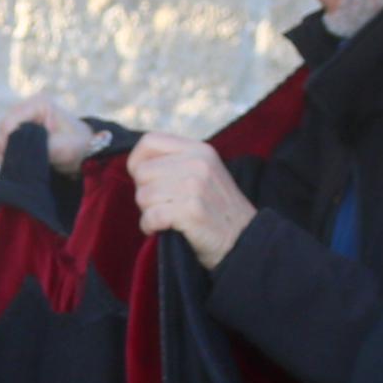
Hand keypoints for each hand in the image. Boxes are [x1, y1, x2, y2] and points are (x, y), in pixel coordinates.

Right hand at [0, 94, 102, 175]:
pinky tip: (5, 168)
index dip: (4, 142)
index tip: (2, 162)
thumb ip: (39, 148)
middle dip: (1, 149)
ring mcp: (24, 119)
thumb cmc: (79, 146)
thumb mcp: (62, 149)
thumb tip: (17, 155)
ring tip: (2, 171)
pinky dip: (6, 154)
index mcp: (39, 105)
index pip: (11, 122)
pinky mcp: (22, 130)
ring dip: (2, 153)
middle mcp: (28, 108)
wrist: (87, 151)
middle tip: (0, 169)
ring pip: (2, 137)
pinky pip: (7, 142)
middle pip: (3, 129)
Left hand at [126, 134, 255, 269]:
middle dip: (145, 192)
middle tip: (162, 206)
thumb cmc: (217, 211)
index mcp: (199, 150)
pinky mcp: (191, 211)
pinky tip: (163, 230)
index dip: (137, 161)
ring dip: (148, 212)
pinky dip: (150, 226)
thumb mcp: (205, 174)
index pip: (150, 141)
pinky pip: (151, 216)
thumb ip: (177, 163)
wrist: (245, 240)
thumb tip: (137, 166)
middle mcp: (198, 163)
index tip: (142, 180)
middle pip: (142, 172)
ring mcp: (196, 186)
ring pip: (143, 195)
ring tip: (167, 219)